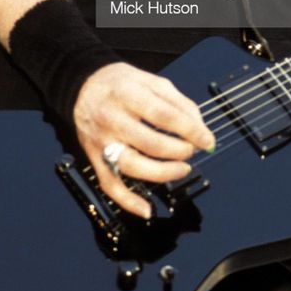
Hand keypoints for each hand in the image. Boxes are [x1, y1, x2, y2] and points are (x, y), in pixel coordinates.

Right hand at [73, 61, 215, 218]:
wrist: (83, 88)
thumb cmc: (121, 84)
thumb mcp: (151, 80)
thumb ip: (178, 102)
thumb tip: (200, 129)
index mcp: (128, 93)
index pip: (164, 115)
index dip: (190, 130)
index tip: (207, 140)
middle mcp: (112, 118)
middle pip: (150, 143)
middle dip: (179, 151)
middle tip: (191, 150)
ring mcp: (102, 141)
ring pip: (132, 166)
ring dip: (163, 174)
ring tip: (182, 169)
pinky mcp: (95, 159)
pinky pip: (110, 185)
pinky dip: (129, 202)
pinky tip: (147, 209)